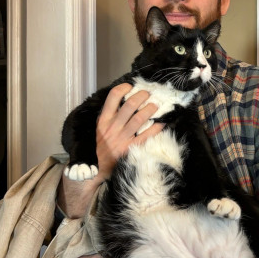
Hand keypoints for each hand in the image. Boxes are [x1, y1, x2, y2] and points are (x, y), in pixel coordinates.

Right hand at [58, 83, 163, 217]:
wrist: (97, 171)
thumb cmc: (100, 148)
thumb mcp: (98, 130)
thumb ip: (108, 117)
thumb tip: (123, 101)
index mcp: (103, 121)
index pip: (112, 98)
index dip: (123, 88)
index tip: (130, 86)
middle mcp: (113, 128)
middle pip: (130, 105)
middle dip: (141, 96)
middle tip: (148, 94)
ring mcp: (123, 138)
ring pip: (140, 118)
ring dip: (151, 109)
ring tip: (156, 105)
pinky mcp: (132, 149)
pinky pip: (147, 135)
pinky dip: (156, 127)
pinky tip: (162, 123)